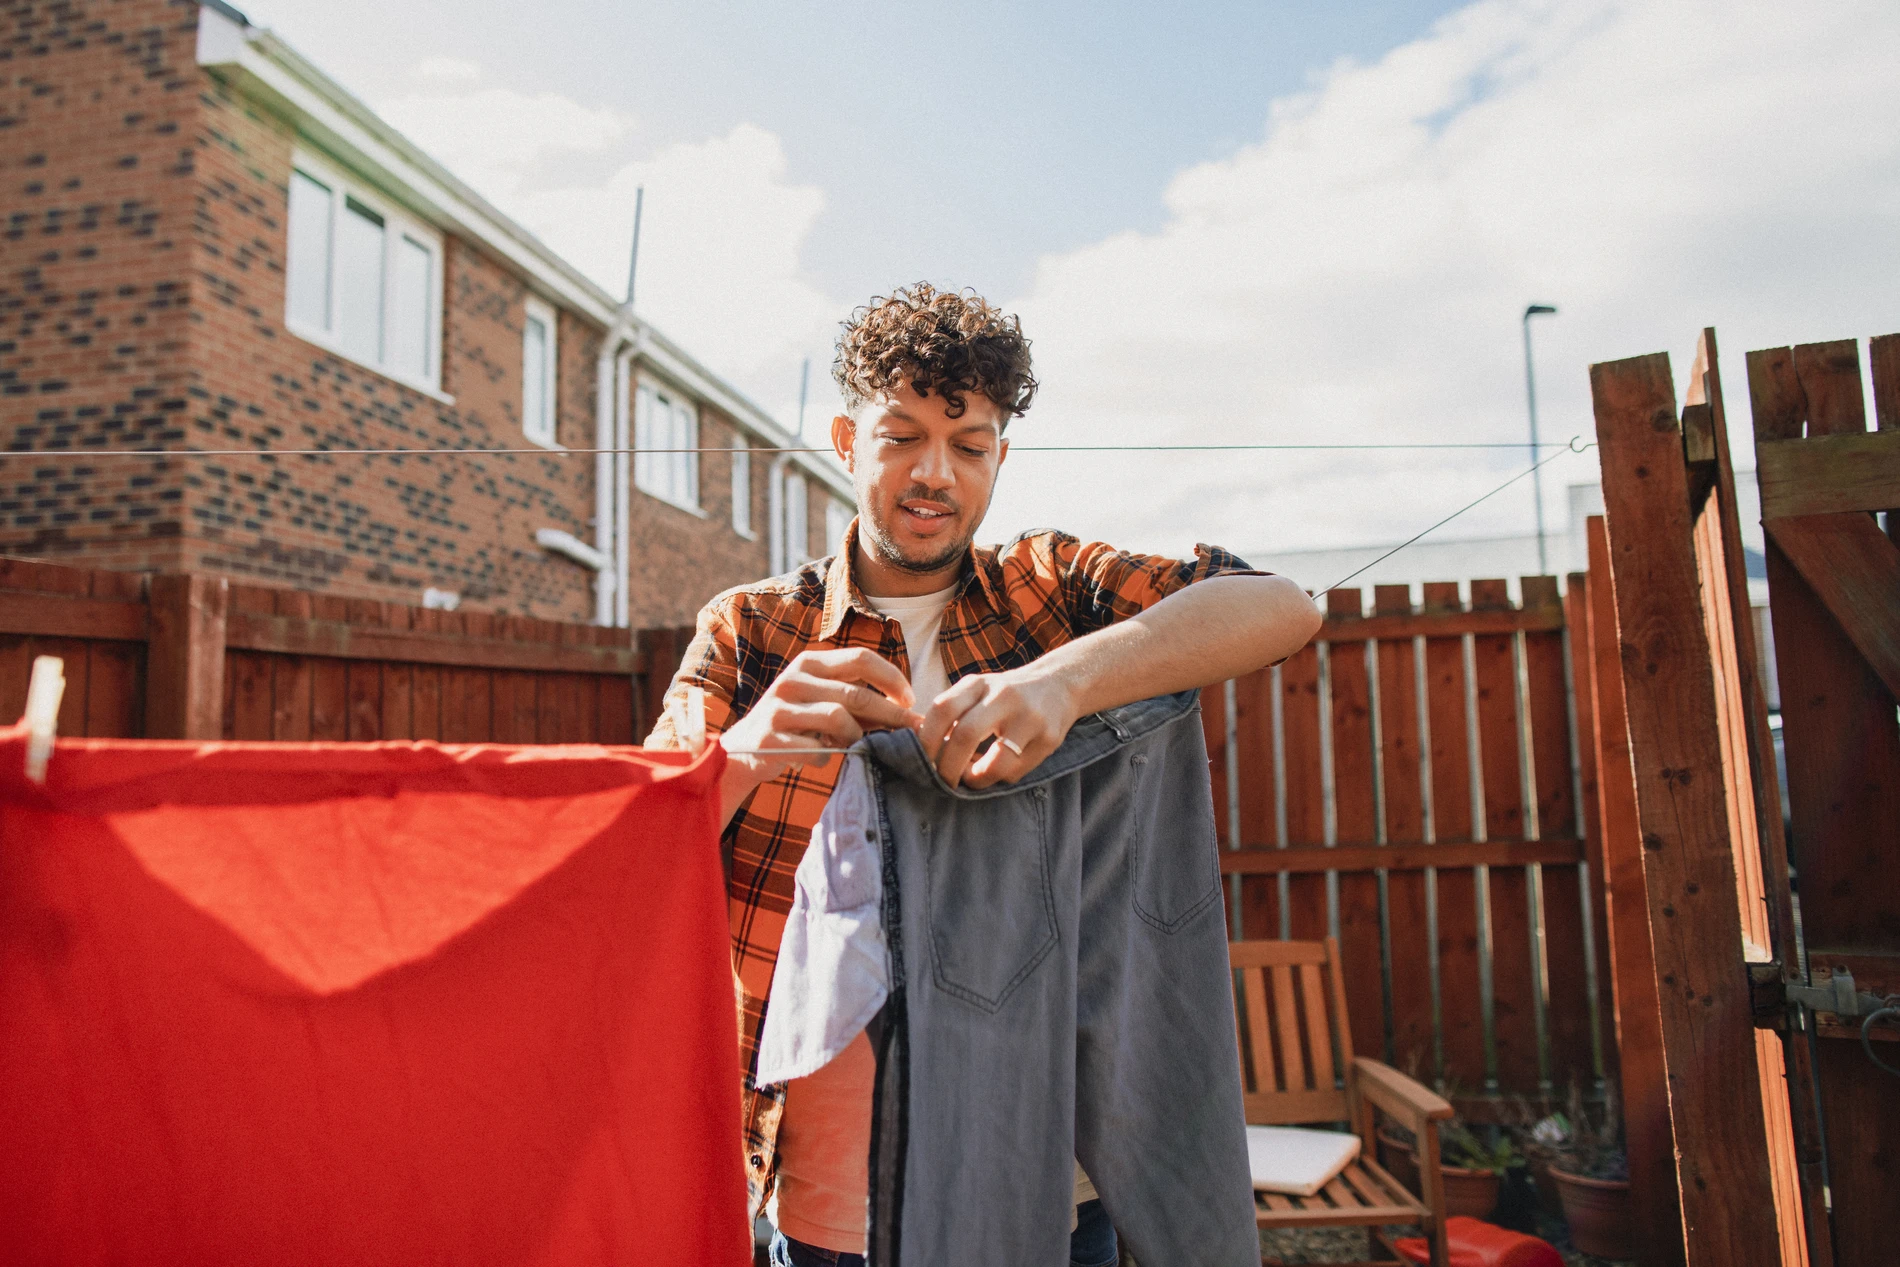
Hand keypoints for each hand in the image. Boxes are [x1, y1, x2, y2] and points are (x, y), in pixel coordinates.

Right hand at [717, 649, 921, 819]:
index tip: (911, 700)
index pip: (860, 657)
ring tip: (857, 746)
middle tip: (912, 731)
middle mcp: (793, 679)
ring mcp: (779, 707)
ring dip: (857, 737)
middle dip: (891, 714)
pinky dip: (827, 757)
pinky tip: (822, 757)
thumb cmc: (795, 724)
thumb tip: (908, 711)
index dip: (891, 677)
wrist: (743, 749)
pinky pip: (817, 748)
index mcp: (809, 663)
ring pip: (839, 719)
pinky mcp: (771, 736)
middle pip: (856, 693)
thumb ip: (856, 700)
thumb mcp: (820, 700)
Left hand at [919, 666, 1080, 787]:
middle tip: (943, 780)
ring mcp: (1029, 717)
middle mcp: (1004, 696)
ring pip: (996, 762)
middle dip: (948, 767)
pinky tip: (994, 772)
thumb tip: (920, 748)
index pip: (942, 709)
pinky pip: (1017, 771)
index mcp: (978, 683)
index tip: (921, 760)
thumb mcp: (979, 691)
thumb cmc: (1007, 695)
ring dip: (976, 779)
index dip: (926, 739)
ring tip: (970, 778)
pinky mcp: (1048, 738)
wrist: (1060, 684)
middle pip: (965, 735)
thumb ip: (953, 713)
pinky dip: (998, 778)